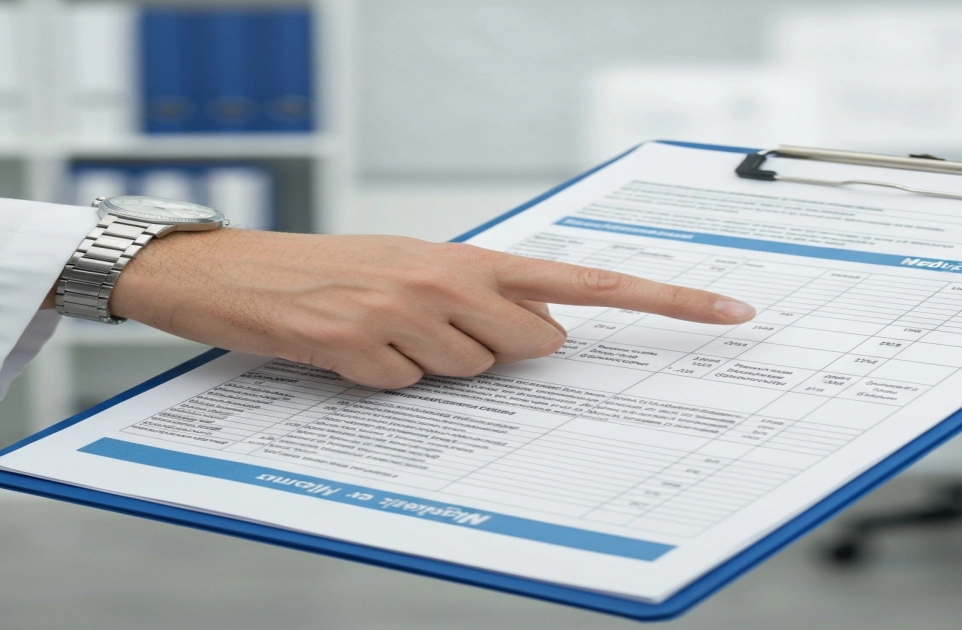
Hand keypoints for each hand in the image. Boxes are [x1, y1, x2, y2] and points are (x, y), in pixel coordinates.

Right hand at [105, 230, 755, 388]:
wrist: (234, 271)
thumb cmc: (333, 270)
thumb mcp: (415, 265)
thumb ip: (484, 295)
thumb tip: (542, 336)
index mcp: (467, 257)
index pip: (584, 282)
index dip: (662, 302)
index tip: (727, 314)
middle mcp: (446, 280)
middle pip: (531, 348)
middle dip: (497, 353)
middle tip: (433, 329)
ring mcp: (402, 316)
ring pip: (468, 376)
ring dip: (432, 367)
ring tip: (381, 335)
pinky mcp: (358, 349)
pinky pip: (406, 391)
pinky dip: (381, 382)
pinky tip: (348, 352)